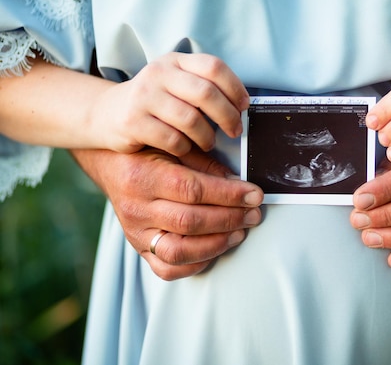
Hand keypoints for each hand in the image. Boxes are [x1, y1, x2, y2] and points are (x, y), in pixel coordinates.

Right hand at [72, 147, 262, 279]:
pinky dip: (197, 262)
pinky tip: (217, 247)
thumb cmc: (147, 153)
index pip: (192, 190)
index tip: (254, 194)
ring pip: (179, 250)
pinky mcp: (138, 249)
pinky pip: (168, 269)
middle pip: (190, 222)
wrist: (111, 165)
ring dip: (218, 242)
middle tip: (253, 213)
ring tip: (240, 231)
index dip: (229, 194)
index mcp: (142, 176)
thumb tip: (239, 185)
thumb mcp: (174, 147)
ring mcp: (135, 232)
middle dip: (230, 218)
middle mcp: (135, 208)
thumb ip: (205, 164)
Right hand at [93, 52, 248, 155]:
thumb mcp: (176, 84)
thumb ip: (204, 88)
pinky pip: (172, 139)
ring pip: (191, 119)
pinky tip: (184, 148)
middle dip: (227, 116)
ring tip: (209, 143)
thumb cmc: (153, 102)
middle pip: (206, 93)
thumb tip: (242, 108)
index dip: (235, 87)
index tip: (243, 106)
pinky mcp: (133, 121)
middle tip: (235, 131)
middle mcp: (158, 74)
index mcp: (175, 61)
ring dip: (207, 136)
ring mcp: (144, 97)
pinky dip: (185, 148)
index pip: (213, 67)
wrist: (106, 112)